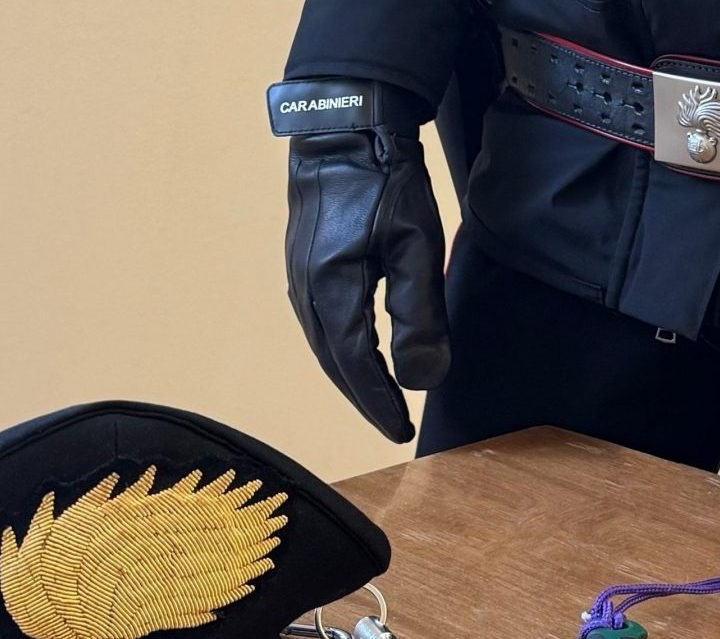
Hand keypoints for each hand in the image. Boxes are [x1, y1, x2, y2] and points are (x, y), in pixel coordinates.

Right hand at [277, 80, 448, 442]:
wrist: (345, 126)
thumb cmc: (385, 180)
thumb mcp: (415, 246)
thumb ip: (418, 315)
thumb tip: (421, 381)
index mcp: (333, 289)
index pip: (357, 366)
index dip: (379, 403)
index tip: (400, 431)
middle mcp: (306, 290)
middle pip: (334, 363)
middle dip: (363, 398)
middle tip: (391, 425)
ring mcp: (299, 276)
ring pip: (324, 344)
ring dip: (350, 376)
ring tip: (378, 398)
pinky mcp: (302, 264)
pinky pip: (319, 323)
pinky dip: (339, 349)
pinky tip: (357, 354)